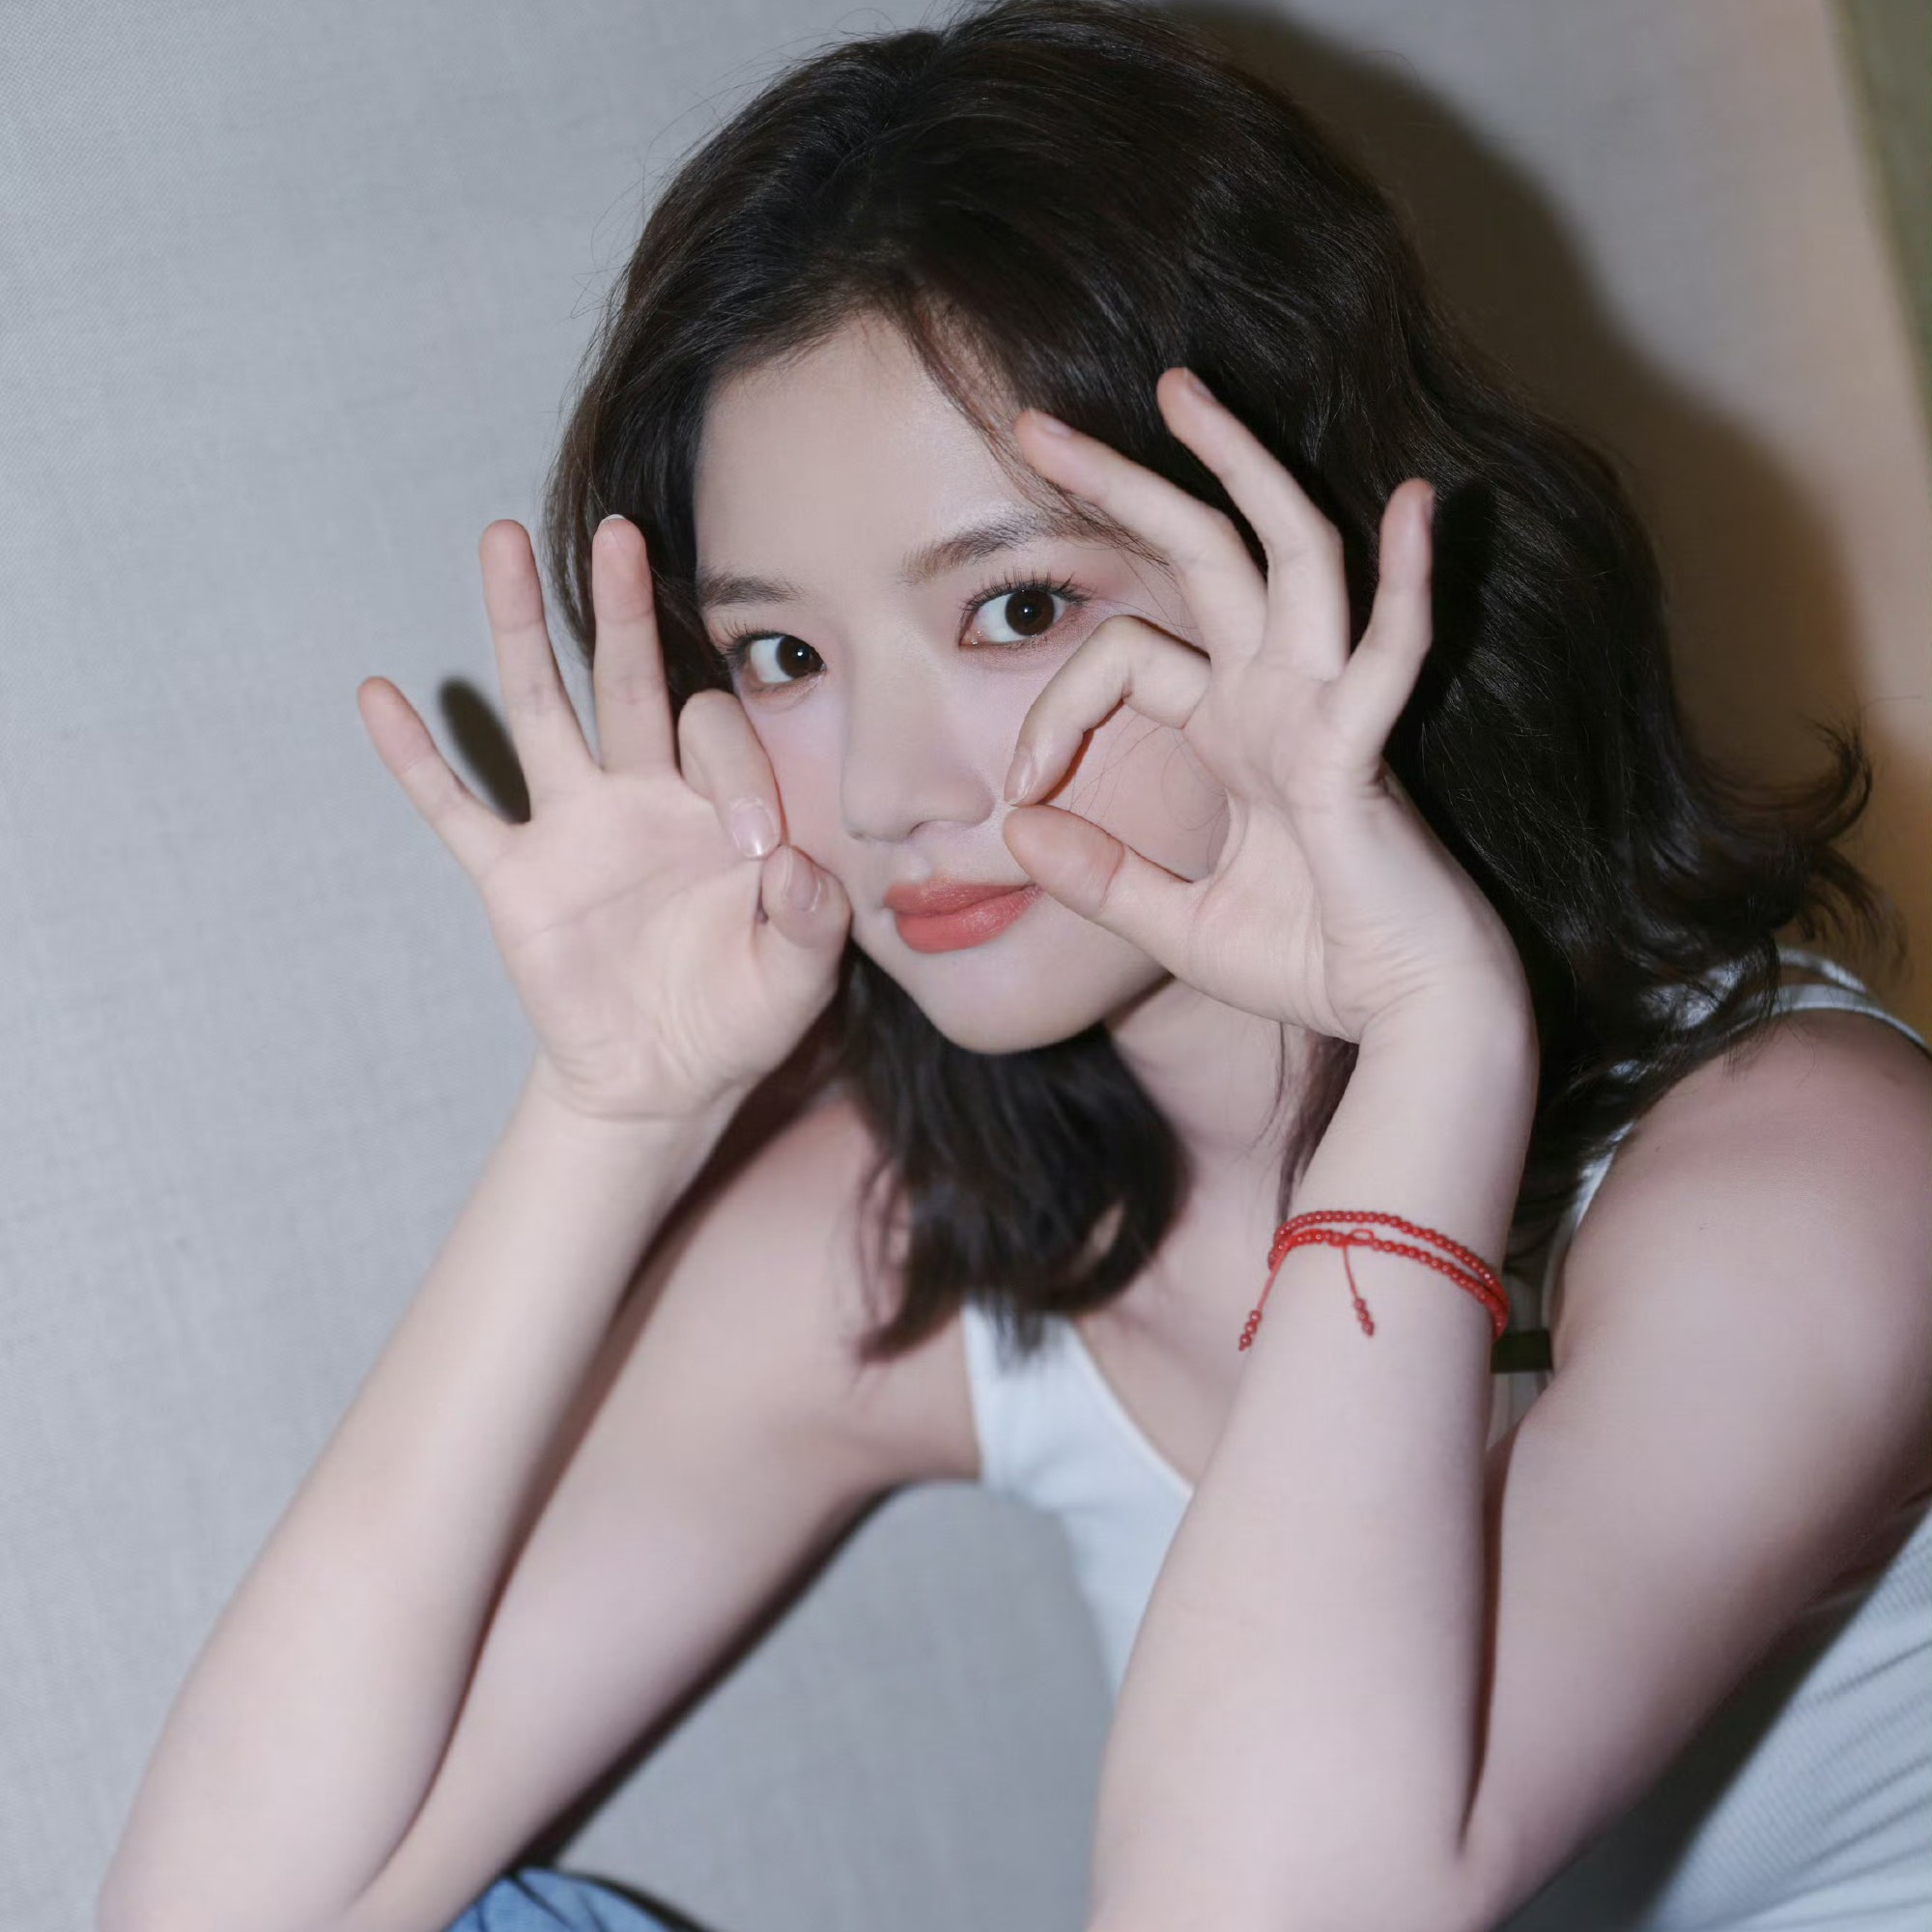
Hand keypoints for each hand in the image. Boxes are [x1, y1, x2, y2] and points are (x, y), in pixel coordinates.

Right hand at [356, 516, 850, 1124]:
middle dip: (623, 609)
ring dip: (521, 631)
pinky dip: (416, 761)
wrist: (665, 1078)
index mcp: (718, 807)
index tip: (760, 852)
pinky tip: (380, 696)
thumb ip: (811, 922)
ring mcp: (572, 829)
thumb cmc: (740, 1015)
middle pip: (628, 681)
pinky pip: (457, 810)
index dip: (740, 776)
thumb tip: (796, 867)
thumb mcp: (797, 978)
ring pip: (541, 710)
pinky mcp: (514, 878)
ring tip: (502, 541)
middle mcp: (641, 796)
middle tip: (619, 533)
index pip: (720, 740)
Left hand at [999, 370, 1526, 1042]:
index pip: (1125, 656)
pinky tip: (1415, 504)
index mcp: (1235, 725)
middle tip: (1037, 424)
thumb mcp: (1171, 924)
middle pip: (1202, 552)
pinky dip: (1407, 584)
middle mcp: (1279, 695)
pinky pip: (1392, 657)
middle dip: (1124, 480)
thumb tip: (1014, 834)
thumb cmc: (1308, 964)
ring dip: (1242, 469)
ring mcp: (1327, 710)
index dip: (1054, 707)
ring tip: (1180, 390)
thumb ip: (1098, 878)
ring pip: (1292, 555)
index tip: (1017, 790)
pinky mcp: (1367, 754)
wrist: (1402, 1020)